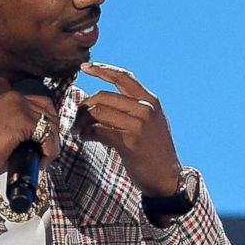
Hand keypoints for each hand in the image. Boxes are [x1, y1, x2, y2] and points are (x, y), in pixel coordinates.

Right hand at [0, 82, 61, 179]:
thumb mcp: (7, 131)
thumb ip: (25, 126)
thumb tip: (47, 135)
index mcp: (11, 98)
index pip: (44, 105)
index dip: (50, 125)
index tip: (47, 142)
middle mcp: (16, 98)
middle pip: (51, 114)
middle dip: (52, 137)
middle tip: (45, 154)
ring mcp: (19, 107)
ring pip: (51, 126)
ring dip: (51, 146)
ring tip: (42, 160)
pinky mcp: (21, 120)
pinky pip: (47, 136)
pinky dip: (49, 151)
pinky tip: (40, 161)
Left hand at [76, 61, 182, 196]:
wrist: (167, 178)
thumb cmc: (155, 151)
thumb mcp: (152, 123)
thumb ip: (135, 108)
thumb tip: (103, 100)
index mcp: (150, 101)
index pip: (123, 77)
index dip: (102, 70)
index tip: (85, 66)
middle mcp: (145, 109)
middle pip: (103, 96)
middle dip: (84, 107)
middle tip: (77, 119)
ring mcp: (138, 125)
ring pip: (97, 112)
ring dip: (82, 122)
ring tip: (79, 131)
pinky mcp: (129, 142)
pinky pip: (98, 131)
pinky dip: (86, 134)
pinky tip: (84, 138)